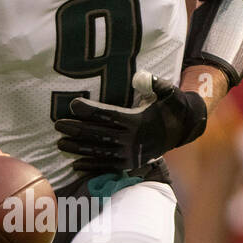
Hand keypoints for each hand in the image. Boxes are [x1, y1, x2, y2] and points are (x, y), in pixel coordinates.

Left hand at [55, 76, 207, 173]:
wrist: (184, 130)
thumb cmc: (172, 107)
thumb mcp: (170, 93)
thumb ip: (157, 84)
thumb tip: (142, 76)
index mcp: (137, 121)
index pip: (108, 114)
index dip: (90, 110)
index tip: (73, 104)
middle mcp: (132, 140)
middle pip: (99, 134)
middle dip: (77, 129)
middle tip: (57, 125)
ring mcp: (130, 154)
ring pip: (99, 151)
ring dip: (79, 148)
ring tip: (60, 143)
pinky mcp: (130, 164)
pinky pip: (107, 166)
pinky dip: (91, 166)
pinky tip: (76, 164)